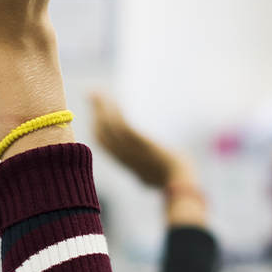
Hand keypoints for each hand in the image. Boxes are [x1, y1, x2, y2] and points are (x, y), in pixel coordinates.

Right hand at [91, 92, 205, 226]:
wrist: (180, 180)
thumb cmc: (171, 180)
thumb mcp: (150, 177)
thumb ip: (142, 171)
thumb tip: (145, 175)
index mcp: (123, 161)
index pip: (102, 140)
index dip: (96, 123)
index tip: (94, 109)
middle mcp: (122, 154)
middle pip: (100, 131)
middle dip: (95, 111)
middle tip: (91, 92)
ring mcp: (129, 149)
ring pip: (107, 125)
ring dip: (101, 107)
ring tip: (96, 91)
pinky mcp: (139, 142)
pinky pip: (120, 125)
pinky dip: (113, 111)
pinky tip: (112, 99)